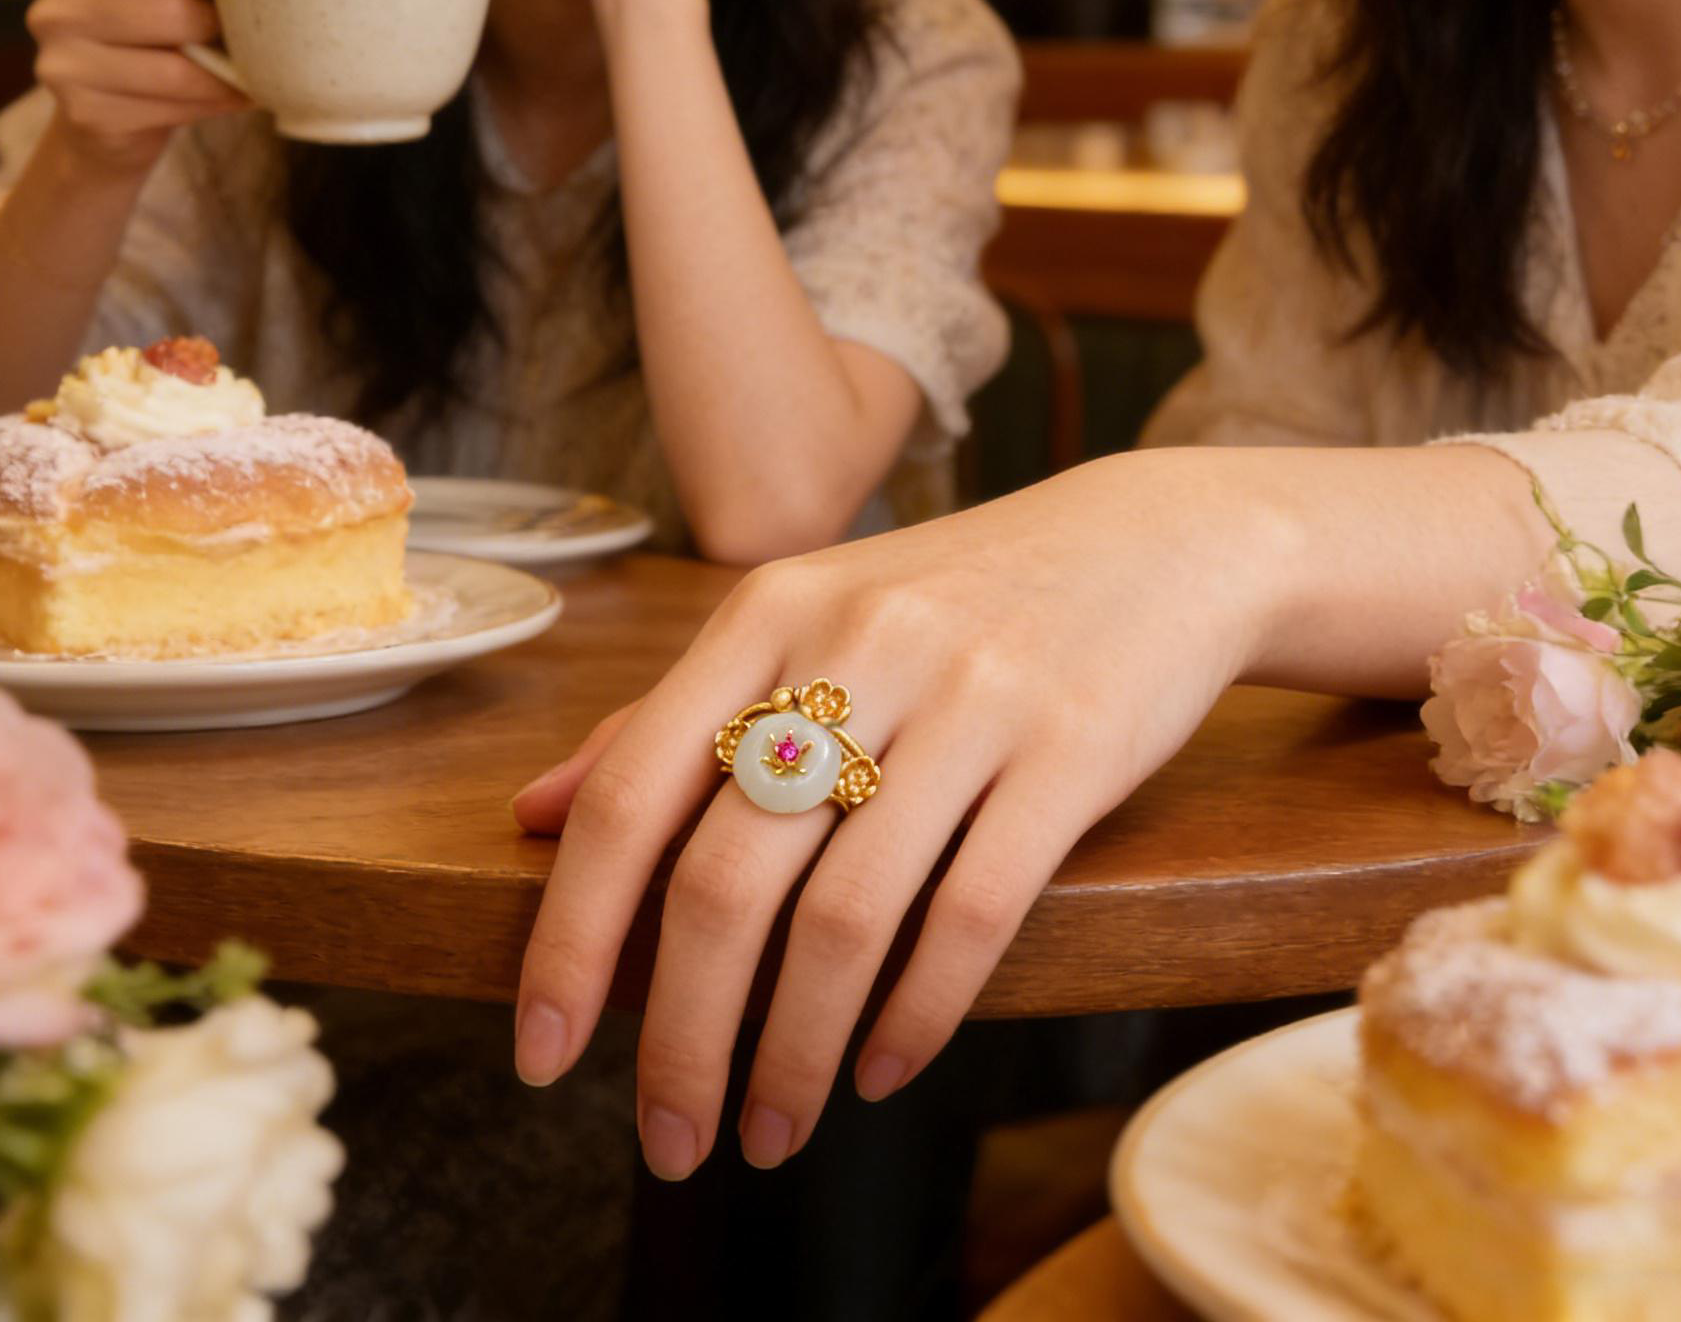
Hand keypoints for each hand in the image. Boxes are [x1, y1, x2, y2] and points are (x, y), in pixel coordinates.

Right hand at [28, 0, 249, 175]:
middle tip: (249, 31)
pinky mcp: (86, 114)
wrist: (104, 115)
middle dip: (220, 25)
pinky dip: (215, 102)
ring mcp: (64, 67)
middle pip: (172, 12)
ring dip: (227, 71)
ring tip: (253, 66)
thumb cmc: (139, 33)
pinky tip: (232, 95)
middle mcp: (56, 11)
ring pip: (177, 68)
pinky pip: (173, 107)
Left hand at [510, 455, 1267, 1179]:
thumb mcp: (801, 622)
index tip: (540, 1051)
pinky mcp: (1069, 749)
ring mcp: (967, 697)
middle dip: (677, 1035)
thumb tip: (532, 814)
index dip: (571, 934)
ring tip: (771, 1129)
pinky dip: (914, 1016)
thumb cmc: (951, 600)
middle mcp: (854, 646)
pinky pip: (972, 915)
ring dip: (791, 1053)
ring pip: (843, 918)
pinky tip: (879, 1068)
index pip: (633, 792)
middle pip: (724, 878)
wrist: (1148, 542)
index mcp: (766, 612)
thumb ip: (672, 716)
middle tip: (669, 1137)